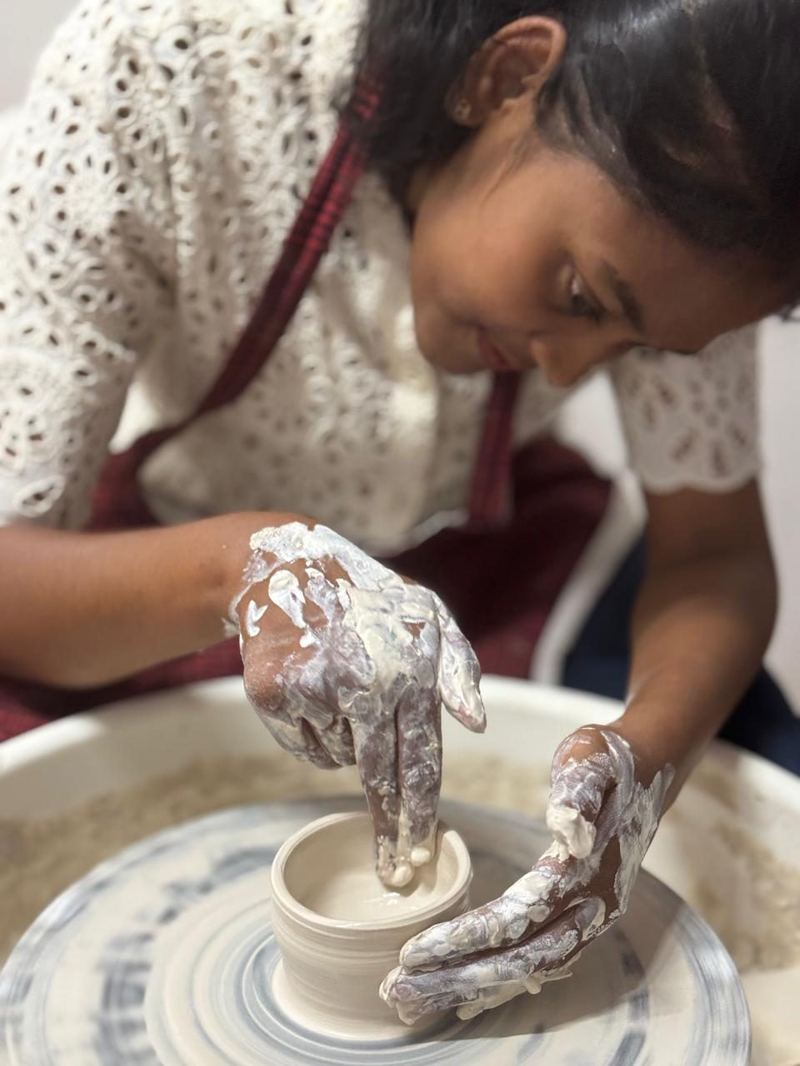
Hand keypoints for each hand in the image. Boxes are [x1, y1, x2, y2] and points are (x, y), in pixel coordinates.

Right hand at [230, 520, 485, 887]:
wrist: (290, 569)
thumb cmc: (372, 601)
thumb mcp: (430, 616)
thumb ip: (459, 669)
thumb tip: (476, 723)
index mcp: (409, 672)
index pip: (420, 761)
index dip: (419, 814)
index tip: (419, 856)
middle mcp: (364, 685)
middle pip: (378, 780)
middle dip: (387, 829)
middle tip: (391, 871)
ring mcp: (316, 690)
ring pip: (340, 759)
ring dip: (348, 746)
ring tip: (344, 691)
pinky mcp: (275, 694)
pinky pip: (305, 746)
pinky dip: (314, 735)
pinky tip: (315, 691)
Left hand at [381, 726, 672, 1022]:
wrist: (650, 772)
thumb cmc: (610, 761)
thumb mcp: (593, 758)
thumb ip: (579, 792)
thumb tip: (566, 825)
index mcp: (586, 872)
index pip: (518, 917)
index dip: (466, 938)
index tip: (416, 952)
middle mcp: (591, 908)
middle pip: (519, 960)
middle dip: (457, 979)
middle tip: (399, 994)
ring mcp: (588, 919)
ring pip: (526, 970)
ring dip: (470, 988)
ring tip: (413, 1003)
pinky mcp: (581, 919)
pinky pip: (538, 962)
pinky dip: (499, 984)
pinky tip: (462, 998)